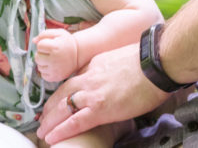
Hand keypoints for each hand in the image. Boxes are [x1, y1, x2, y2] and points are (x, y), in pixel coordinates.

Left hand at [33, 28, 77, 81]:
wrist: (78, 55)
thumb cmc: (67, 43)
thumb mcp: (59, 33)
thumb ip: (44, 34)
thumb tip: (33, 41)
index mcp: (55, 47)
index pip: (39, 46)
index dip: (44, 44)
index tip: (51, 44)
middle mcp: (54, 60)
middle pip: (37, 57)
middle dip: (42, 54)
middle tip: (50, 52)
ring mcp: (55, 70)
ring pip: (39, 67)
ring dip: (43, 63)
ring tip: (53, 59)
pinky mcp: (55, 78)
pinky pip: (43, 75)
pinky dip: (46, 70)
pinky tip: (53, 66)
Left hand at [36, 43, 170, 143]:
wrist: (156, 63)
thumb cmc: (147, 62)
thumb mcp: (120, 59)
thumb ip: (110, 69)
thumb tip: (114, 78)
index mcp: (94, 65)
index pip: (74, 80)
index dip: (64, 93)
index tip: (59, 101)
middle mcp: (89, 78)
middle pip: (62, 93)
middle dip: (51, 107)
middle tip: (43, 118)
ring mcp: (93, 93)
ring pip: (63, 108)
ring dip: (50, 120)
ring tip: (42, 131)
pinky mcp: (100, 109)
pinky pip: (75, 122)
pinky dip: (61, 130)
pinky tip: (52, 137)